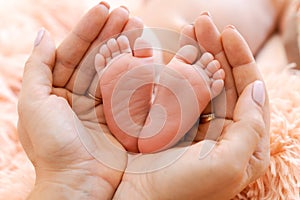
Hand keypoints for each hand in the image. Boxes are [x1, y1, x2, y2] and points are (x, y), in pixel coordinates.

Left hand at [18, 3, 142, 198]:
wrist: (79, 183)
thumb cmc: (52, 145)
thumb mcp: (34, 104)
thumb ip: (38, 68)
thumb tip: (44, 34)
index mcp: (56, 90)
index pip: (73, 51)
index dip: (87, 29)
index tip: (104, 8)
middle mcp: (78, 95)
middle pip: (96, 57)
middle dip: (110, 33)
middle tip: (127, 13)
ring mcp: (101, 106)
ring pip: (114, 70)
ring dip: (125, 47)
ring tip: (138, 26)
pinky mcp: (120, 117)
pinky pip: (128, 90)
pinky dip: (137, 72)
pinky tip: (145, 54)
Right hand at [113, 21, 269, 198]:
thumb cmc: (183, 189)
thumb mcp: (228, 164)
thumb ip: (250, 126)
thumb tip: (257, 86)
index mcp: (246, 143)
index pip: (250, 91)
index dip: (240, 59)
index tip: (226, 33)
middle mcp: (225, 133)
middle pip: (226, 82)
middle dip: (217, 50)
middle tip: (203, 23)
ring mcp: (199, 126)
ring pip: (203, 83)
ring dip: (198, 56)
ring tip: (190, 30)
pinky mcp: (176, 124)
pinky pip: (182, 92)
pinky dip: (179, 72)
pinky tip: (176, 53)